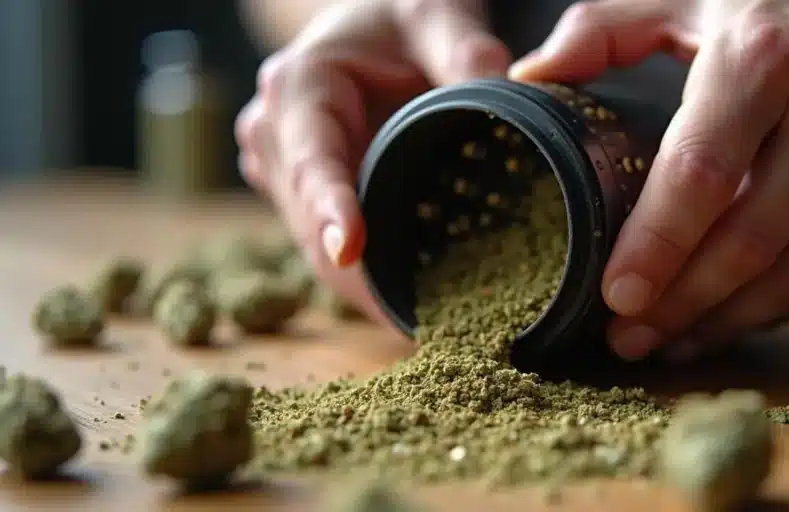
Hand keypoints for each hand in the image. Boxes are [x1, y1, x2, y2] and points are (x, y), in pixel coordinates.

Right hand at [236, 0, 510, 322]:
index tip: (349, 251)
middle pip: (310, 224)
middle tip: (425, 319)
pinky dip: (372, 279)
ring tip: (427, 325)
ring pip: (317, 251)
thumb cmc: (400, 16)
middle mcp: (276, 136)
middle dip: (362, 276)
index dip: (330, 208)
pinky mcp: (304, 200)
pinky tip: (416, 304)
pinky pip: (333, 249)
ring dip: (367, 291)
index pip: (310, 159)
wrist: (373, 29)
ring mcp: (284, 174)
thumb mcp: (434, 14)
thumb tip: (509, 90)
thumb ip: (464, 48)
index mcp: (299, 90)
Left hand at [510, 0, 788, 360]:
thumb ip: (605, 30)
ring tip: (669, 342)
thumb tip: (529, 75)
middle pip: (743, 245)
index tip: (613, 299)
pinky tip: (732, 319)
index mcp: (764, 60)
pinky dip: (780, 310)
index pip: (698, 178)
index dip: (653, 249)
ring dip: (724, 323)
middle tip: (625, 337)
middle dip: (676, 306)